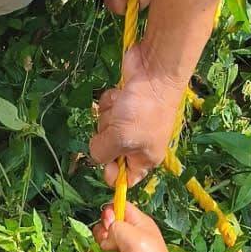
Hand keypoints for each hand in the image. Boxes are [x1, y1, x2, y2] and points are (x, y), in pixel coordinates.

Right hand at [88, 202, 183, 251]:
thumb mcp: (135, 237)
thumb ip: (116, 226)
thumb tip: (105, 234)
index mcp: (136, 226)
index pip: (118, 208)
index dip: (109, 214)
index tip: (109, 225)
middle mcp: (126, 241)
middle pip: (101, 231)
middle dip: (101, 242)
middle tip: (112, 251)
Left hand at [90, 44, 185, 185]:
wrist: (155, 71)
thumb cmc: (143, 111)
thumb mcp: (121, 139)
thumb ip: (103, 153)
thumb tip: (94, 152)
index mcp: (144, 159)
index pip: (124, 179)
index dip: (112, 173)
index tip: (107, 162)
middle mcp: (137, 144)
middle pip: (108, 152)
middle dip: (107, 136)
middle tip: (119, 125)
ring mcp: (129, 123)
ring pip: (104, 128)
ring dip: (108, 116)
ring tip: (123, 106)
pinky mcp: (122, 104)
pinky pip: (105, 109)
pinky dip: (110, 102)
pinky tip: (121, 94)